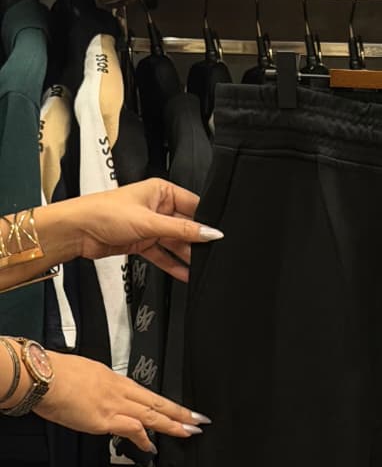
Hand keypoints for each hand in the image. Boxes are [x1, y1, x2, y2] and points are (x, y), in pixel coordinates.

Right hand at [35, 352, 207, 452]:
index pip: (145, 392)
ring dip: (174, 425)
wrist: (42, 377)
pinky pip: (133, 429)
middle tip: (199, 419)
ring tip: (190, 432)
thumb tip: (96, 397)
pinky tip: (153, 448)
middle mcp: (119, 390)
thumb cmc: (54, 374)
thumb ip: (95, 388)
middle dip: (181, 411)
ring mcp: (115, 405)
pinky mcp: (106, 419)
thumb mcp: (82, 374)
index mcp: (112, 378)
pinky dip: (145, 439)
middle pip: (157, 402)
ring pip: (153, 415)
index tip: (178, 407)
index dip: (163, 401)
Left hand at [45, 180, 222, 282]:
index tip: (219, 237)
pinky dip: (173, 265)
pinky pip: (164, 255)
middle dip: (197, 242)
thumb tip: (210, 232)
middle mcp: (158, 207)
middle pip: (186, 227)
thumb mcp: (149, 221)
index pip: (194, 206)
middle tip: (212, 255)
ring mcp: (150, 226)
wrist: (77, 231)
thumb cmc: (104, 213)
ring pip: (176, 243)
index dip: (206, 221)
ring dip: (187, 256)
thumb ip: (182, 229)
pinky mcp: (143, 242)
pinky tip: (186, 274)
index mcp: (161, 191)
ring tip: (202, 269)